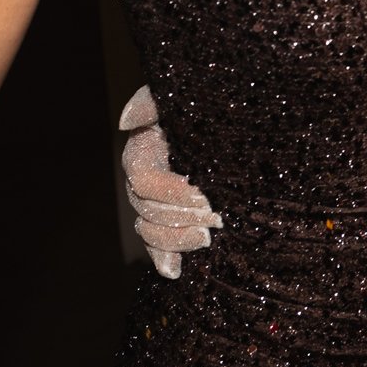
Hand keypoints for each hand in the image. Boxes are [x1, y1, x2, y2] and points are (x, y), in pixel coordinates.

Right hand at [119, 85, 219, 278]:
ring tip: (208, 236)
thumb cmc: (210, 102)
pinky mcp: (175, 216)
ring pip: (149, 228)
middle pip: (145, 208)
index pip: (143, 179)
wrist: (240, 117)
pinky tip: (175, 270)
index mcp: (146, 148)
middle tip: (216, 216)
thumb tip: (126, 122)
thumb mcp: (185, 95)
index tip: (203, 195)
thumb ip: (153, 101)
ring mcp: (159, 199)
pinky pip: (158, 244)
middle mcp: (147, 175)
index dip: (170, 191)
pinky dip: (165, 258)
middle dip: (180, 216)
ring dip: (177, 237)